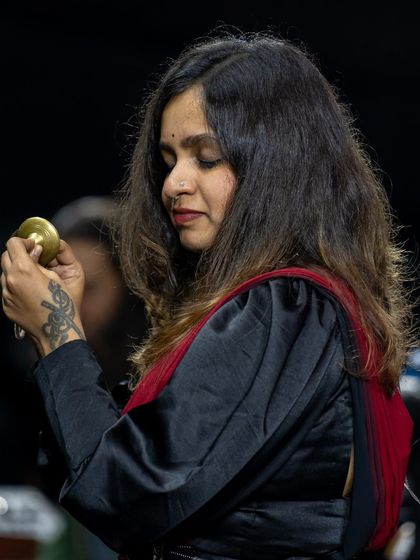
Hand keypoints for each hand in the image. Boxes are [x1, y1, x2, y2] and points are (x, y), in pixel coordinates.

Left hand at [1, 237, 85, 355]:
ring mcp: (6, 295)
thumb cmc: (63, 304)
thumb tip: (35, 251)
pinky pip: (7, 289)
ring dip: (15, 270)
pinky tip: (30, 292)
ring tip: (32, 277)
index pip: (13, 244)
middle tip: (32, 258)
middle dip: (18, 253)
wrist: (56, 331)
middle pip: (5, 256)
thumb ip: (43, 261)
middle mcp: (10, 280)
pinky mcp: (6, 306)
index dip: (23, 241)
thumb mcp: (58, 277)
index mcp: (24, 269)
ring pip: (4, 273)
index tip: (32, 246)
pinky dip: (15, 285)